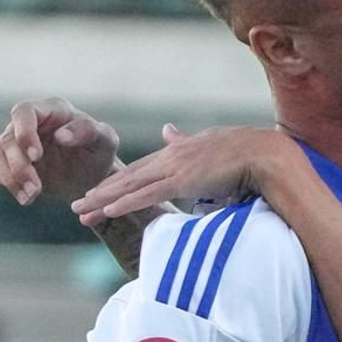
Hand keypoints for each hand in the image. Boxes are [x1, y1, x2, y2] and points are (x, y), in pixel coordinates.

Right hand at [0, 99, 118, 205]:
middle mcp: (30, 123)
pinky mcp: (12, 162)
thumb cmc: (99, 152)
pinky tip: (28, 198)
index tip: (36, 155)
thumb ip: (88, 131)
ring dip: (12, 177)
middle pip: (8, 138)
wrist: (91, 177)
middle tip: (36, 188)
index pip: (24, 112)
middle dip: (19, 165)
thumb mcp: (105, 141)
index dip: (24, 131)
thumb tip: (60, 135)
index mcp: (52, 110)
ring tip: (32, 195)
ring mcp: (17, 142)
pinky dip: (10, 185)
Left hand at [75, 124, 301, 226]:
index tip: (96, 194)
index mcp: (176, 153)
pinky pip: (147, 194)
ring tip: (80, 210)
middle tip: (76, 205)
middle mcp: (170, 158)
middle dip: (99, 193)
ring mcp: (175, 168)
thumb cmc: (245, 155)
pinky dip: (125, 202)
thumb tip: (167, 130)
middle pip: (127, 178)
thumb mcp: (208, 147)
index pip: (139, 171)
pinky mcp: (182, 181)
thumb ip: (184, 142)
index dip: (115, 184)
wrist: (265, 155)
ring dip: (102, 200)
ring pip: (130, 187)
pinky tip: (106, 209)